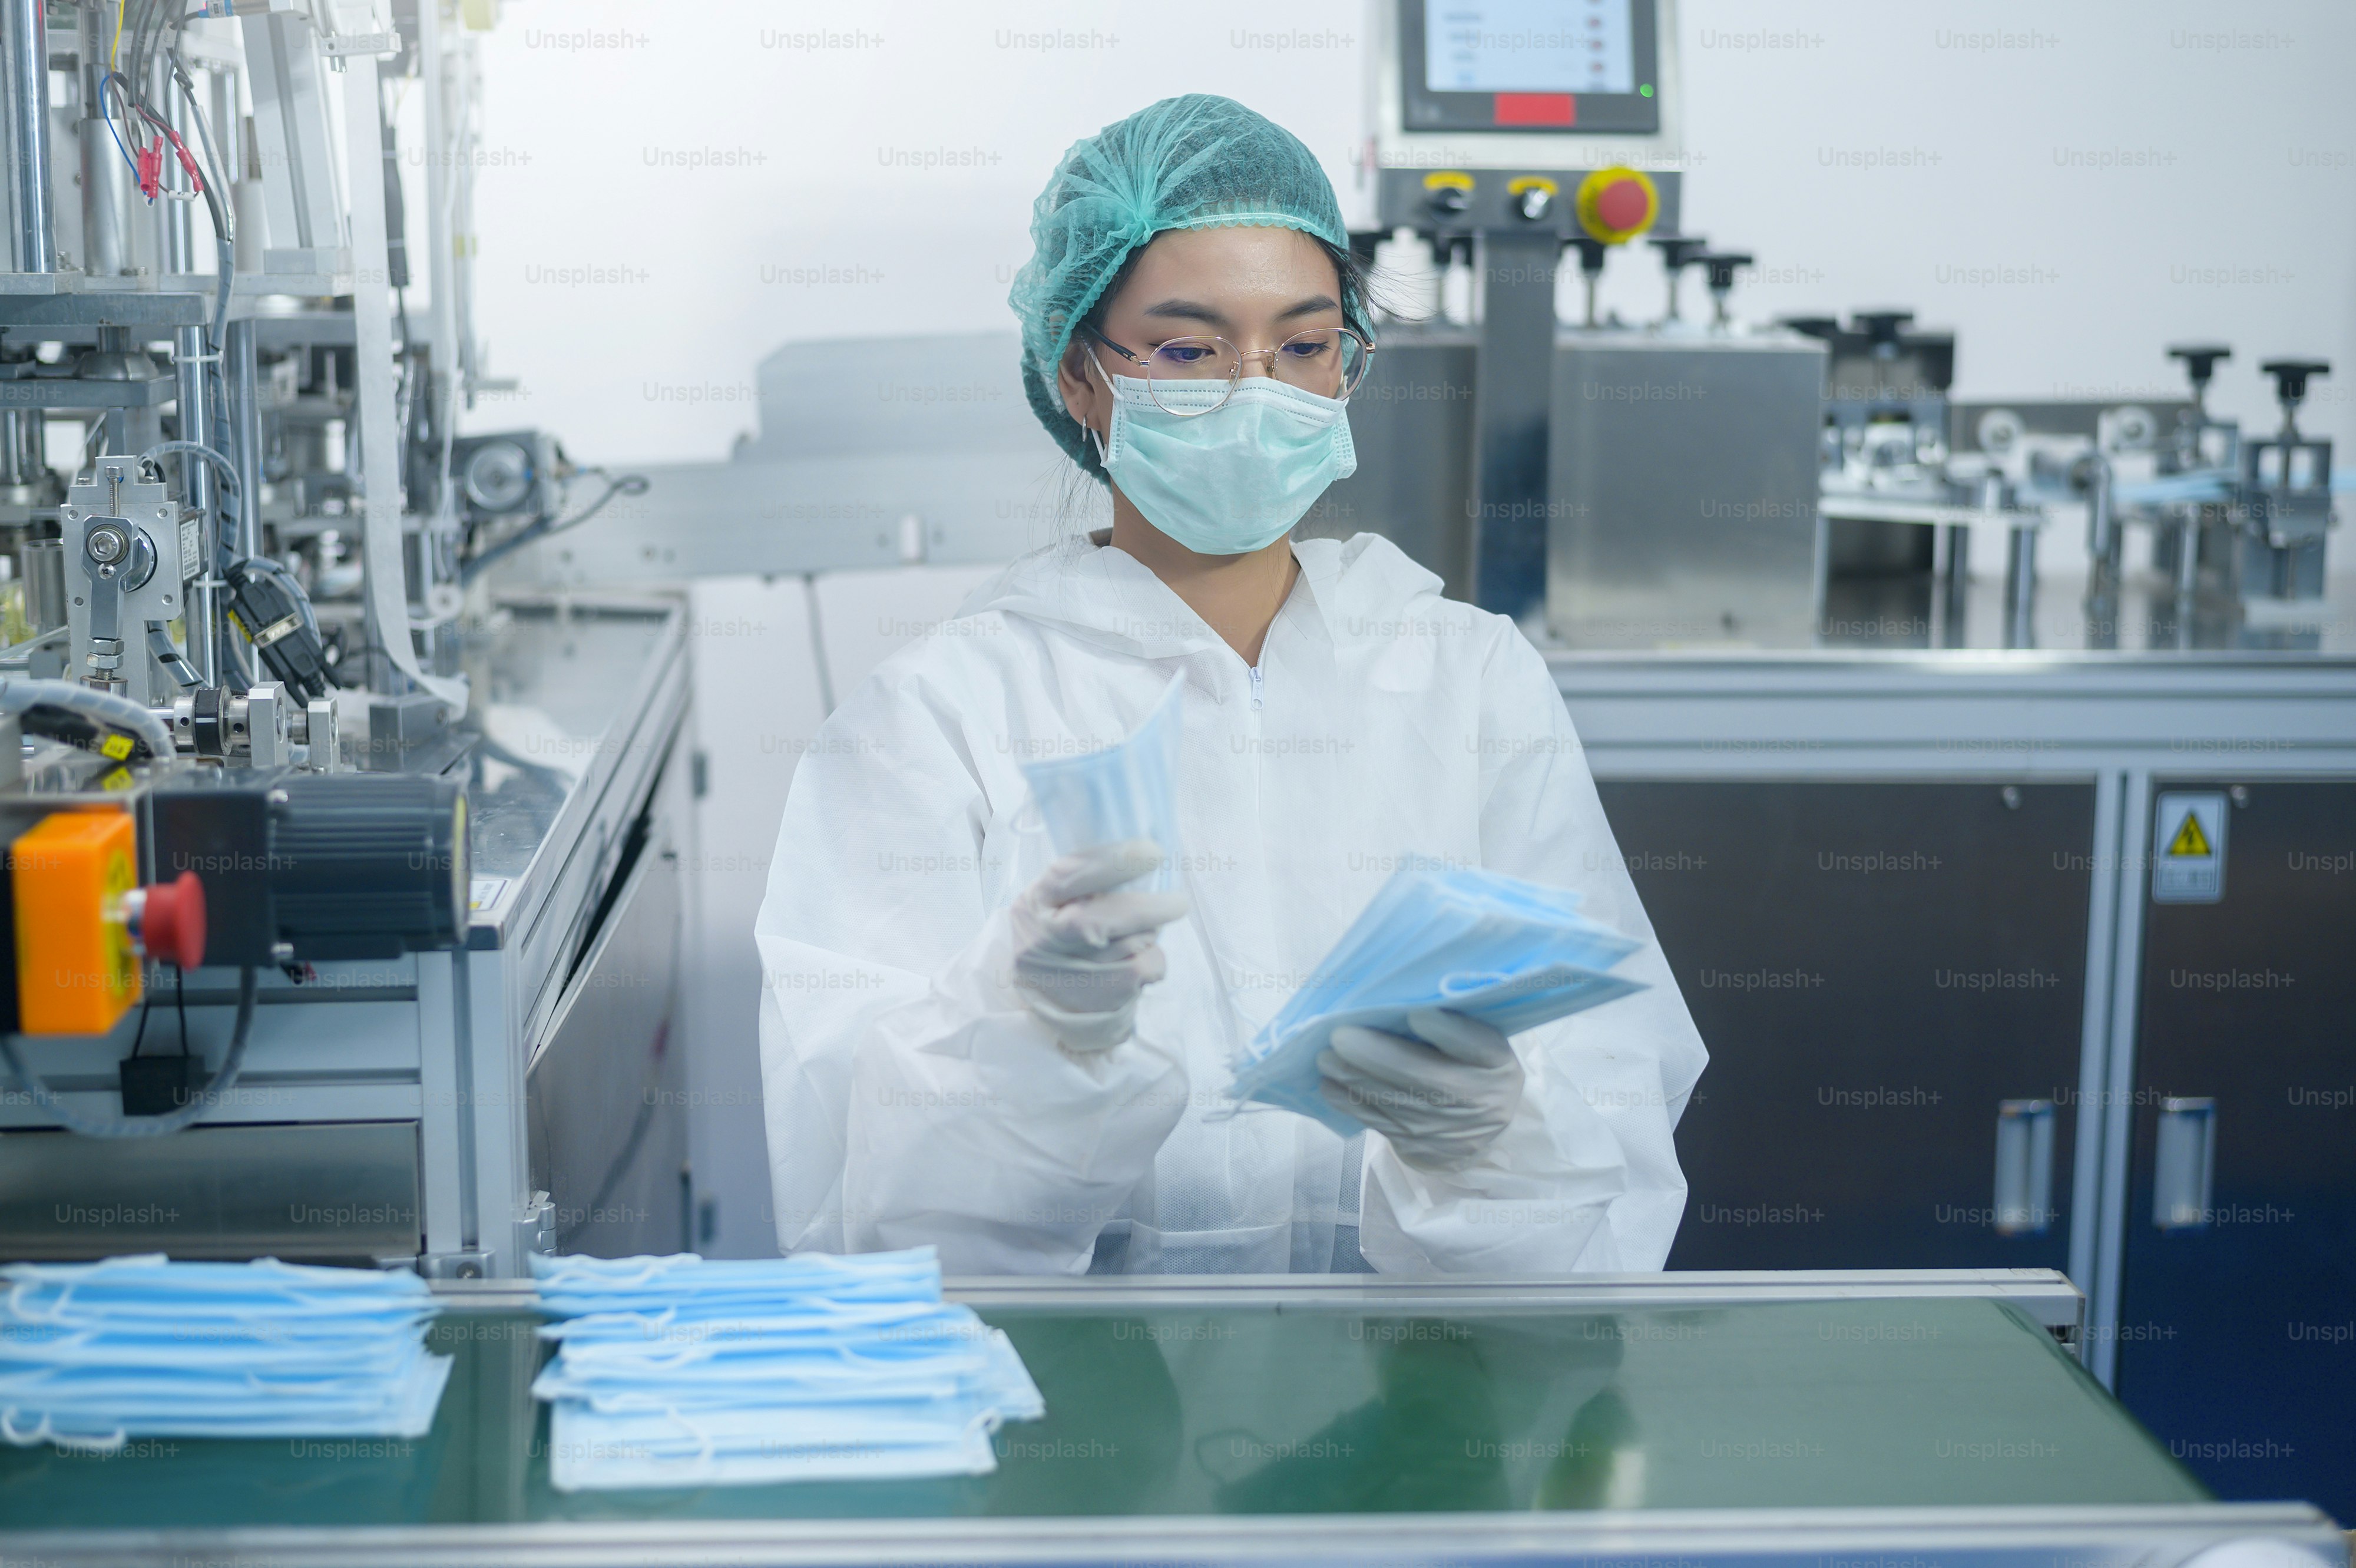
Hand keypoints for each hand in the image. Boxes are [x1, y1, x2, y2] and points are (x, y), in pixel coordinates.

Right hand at [1009, 839, 1189, 1052]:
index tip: (1151, 852)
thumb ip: (1081, 878)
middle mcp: (1044, 940)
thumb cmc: (1062, 935)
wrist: (1053, 999)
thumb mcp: (1052, 900)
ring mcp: (1069, 974)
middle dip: (1146, 908)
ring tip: (1140, 933)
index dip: (1110, 863)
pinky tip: (1138, 961)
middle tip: (1178, 902)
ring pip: (1132, 944)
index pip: (1066, 877)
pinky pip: (1146, 968)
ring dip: (1149, 933)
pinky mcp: (1098, 996)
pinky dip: (1153, 960)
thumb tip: (1141, 853)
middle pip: (1100, 920)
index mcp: (1034, 903)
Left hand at [1317, 1008, 1523, 1171]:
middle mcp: (1473, 1096)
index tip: (1417, 1013)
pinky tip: (1329, 1084)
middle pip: (1422, 1076)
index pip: (1476, 1044)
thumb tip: (1403, 1002)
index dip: (1448, 1031)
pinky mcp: (1415, 1144)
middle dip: (1376, 1057)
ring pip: (1391, 1100)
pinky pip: (1376, 1121)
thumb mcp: (1482, 1040)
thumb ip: (1455, 1022)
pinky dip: (1349, 1101)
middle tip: (1339, 1036)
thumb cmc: (1473, 1065)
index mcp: (1494, 1060)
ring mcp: (1442, 1126)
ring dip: (1353, 1078)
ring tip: (1325, 1057)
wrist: (1482, 1127)